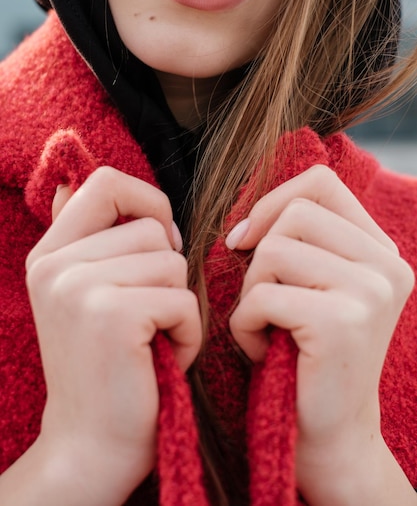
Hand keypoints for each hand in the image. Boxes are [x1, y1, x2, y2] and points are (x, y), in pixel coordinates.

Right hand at [26, 167, 201, 504]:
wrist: (93, 443)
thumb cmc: (110, 364)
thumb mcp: (86, 292)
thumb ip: (88, 237)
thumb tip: (69, 178)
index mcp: (50, 253)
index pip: (106, 182)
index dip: (148, 202)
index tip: (158, 245)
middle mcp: (54, 265)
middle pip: (152, 226)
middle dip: (167, 272)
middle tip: (147, 316)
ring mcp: (78, 288)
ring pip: (172, 261)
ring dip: (178, 305)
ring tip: (151, 340)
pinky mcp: (111, 315)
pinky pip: (183, 299)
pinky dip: (188, 333)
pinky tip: (161, 359)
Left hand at [228, 165, 414, 503]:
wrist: (326, 431)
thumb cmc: (303, 353)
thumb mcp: (308, 286)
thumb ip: (296, 241)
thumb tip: (243, 222)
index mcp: (380, 250)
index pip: (321, 183)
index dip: (273, 201)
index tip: (246, 239)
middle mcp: (386, 265)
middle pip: (293, 215)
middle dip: (259, 257)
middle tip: (265, 302)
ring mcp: (370, 291)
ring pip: (273, 252)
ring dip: (251, 292)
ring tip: (268, 327)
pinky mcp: (342, 322)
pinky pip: (261, 296)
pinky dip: (245, 324)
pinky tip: (264, 350)